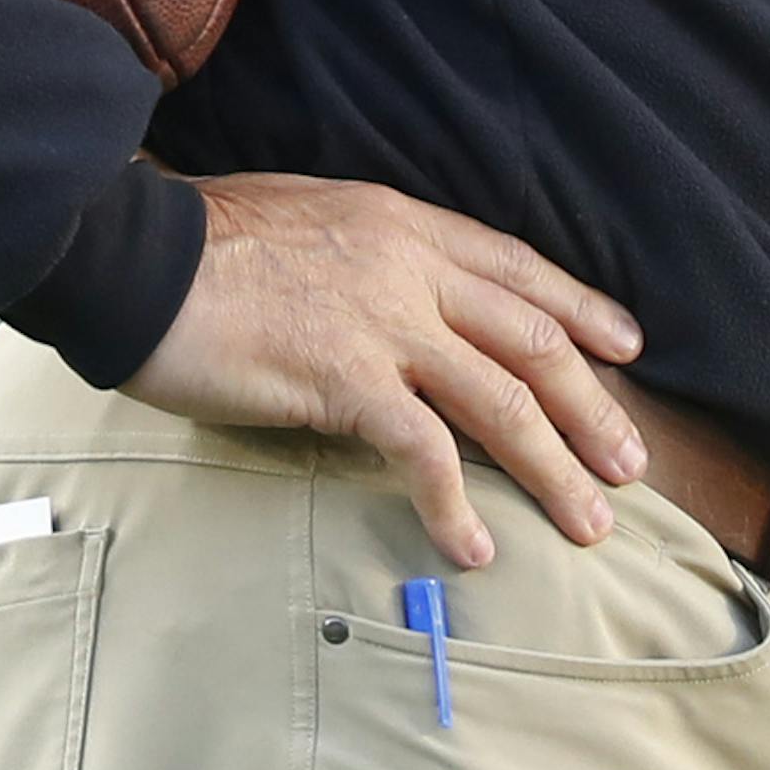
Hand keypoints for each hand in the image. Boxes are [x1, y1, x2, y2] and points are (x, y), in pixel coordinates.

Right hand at [124, 173, 645, 566]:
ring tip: (588, 522)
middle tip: (631, 464)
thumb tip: (398, 302)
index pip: (517, 267)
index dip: (580, 306)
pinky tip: (473, 550)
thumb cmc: (206, 242)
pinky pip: (422, 452)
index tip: (625, 345)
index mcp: (403, 225)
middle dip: (590, 406)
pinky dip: (455, 507)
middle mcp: (410, 269)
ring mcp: (383, 324)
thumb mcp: (312, 219)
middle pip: (531, 340)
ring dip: (553, 467)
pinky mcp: (344, 381)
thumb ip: (369, 257)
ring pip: (500, 400)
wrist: (138, 255)